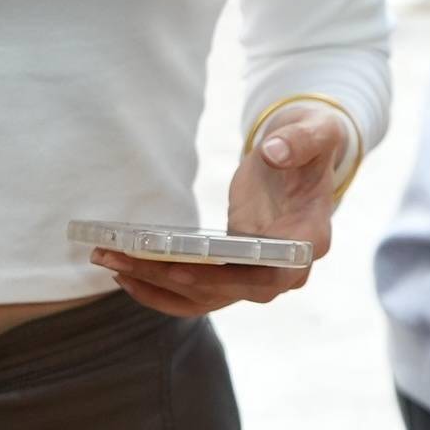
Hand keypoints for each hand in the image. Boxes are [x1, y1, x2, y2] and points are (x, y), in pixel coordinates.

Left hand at [92, 102, 353, 317]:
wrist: (305, 154)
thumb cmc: (311, 143)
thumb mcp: (316, 131)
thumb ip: (300, 140)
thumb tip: (274, 152)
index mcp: (309, 241)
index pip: (270, 276)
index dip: (227, 280)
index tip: (184, 270)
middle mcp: (285, 271)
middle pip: (226, 292)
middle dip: (173, 281)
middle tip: (125, 262)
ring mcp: (257, 275)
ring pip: (205, 298)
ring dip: (157, 287)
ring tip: (113, 263)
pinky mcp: (234, 271)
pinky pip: (196, 293)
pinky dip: (161, 288)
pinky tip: (126, 271)